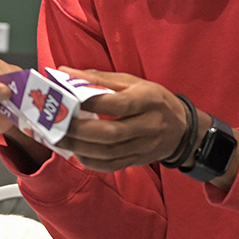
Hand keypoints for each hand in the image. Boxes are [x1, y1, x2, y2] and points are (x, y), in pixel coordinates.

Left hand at [54, 68, 190, 172]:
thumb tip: (65, 73)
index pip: (119, 104)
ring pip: (109, 153)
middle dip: (80, 130)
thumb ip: (98, 78)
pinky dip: (91, 161)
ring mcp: (144, 147)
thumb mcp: (132, 82)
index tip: (68, 99)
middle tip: (57, 124)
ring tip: (58, 139)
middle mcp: (149, 125)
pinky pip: (112, 165)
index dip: (92, 103)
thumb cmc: (153, 100)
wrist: (182, 129)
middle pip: (112, 133)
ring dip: (80, 147)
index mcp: (148, 100)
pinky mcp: (138, 161)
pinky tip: (75, 152)